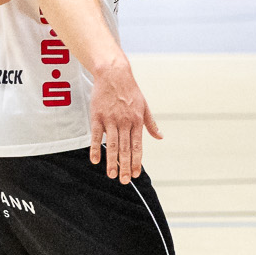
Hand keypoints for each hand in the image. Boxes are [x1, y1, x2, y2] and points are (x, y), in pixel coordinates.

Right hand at [88, 59, 162, 180]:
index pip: (137, 145)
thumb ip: (151, 124)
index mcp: (137, 121)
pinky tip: (95, 160)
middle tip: (124, 181)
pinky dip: (95, 147)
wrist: (114, 74)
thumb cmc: (130, 91)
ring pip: (111, 144)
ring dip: (112, 161)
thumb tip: (160, 137)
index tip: (136, 174)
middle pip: (124, 148)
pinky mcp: (97, 116)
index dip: (136, 161)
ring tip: (111, 175)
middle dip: (125, 166)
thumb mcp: (144, 106)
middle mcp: (124, 122)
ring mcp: (110, 119)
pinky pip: (95, 135)